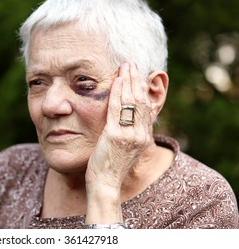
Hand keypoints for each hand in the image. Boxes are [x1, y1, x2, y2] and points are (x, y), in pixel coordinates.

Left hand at [84, 63, 153, 223]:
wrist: (105, 184)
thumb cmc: (110, 167)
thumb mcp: (123, 148)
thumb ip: (127, 132)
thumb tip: (123, 117)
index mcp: (143, 137)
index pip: (145, 107)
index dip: (141, 88)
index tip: (135, 75)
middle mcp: (141, 135)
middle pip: (141, 100)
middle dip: (135, 80)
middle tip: (130, 64)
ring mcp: (130, 135)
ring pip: (132, 102)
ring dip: (128, 81)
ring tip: (124, 66)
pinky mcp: (116, 136)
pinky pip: (118, 109)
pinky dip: (118, 93)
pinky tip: (116, 81)